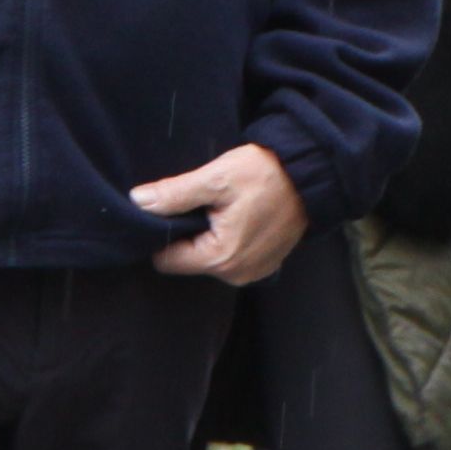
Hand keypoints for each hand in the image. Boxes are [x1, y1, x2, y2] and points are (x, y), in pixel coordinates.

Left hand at [134, 141, 305, 282]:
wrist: (312, 174)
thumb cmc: (264, 174)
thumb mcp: (215, 178)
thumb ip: (174, 194)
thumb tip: (137, 202)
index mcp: (220, 258)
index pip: (166, 260)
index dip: (163, 234)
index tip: (174, 209)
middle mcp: (236, 275)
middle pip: (188, 260)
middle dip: (188, 234)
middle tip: (203, 202)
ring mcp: (254, 273)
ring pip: (210, 258)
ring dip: (209, 236)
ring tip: (223, 207)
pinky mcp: (266, 265)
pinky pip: (232, 257)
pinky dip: (229, 239)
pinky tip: (239, 215)